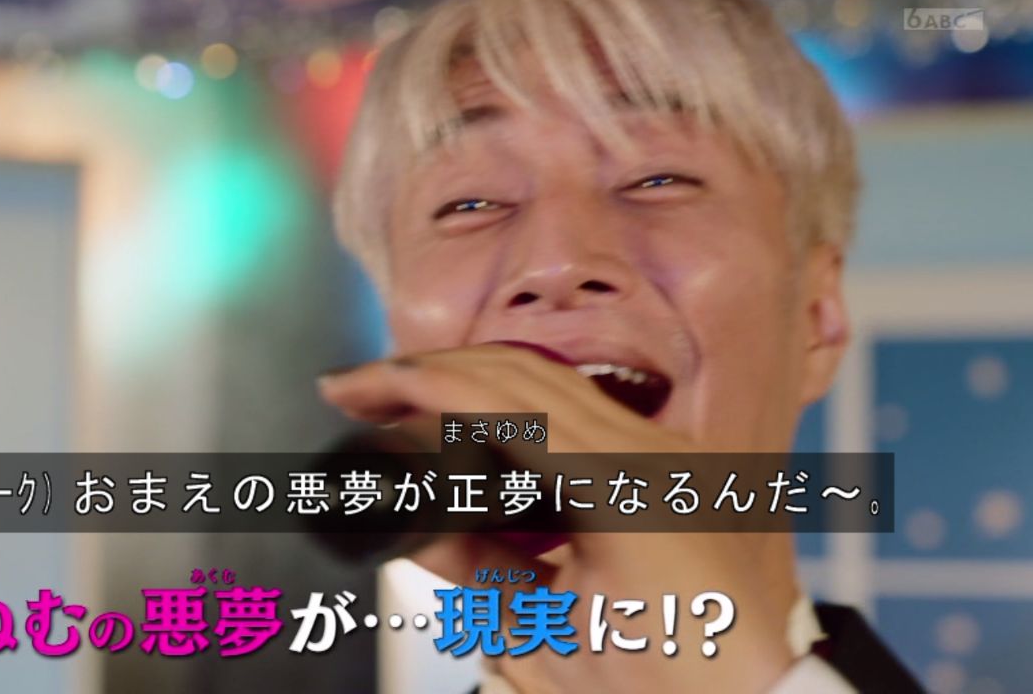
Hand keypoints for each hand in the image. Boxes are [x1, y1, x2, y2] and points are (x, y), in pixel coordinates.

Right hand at [318, 343, 797, 693]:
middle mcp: (656, 452)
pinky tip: (477, 430)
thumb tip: (410, 513)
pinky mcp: (671, 463)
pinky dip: (516, 409)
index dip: (416, 383)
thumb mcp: (543, 641)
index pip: (499, 402)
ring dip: (471, 383)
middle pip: (521, 371)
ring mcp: (670, 451)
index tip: (357, 385)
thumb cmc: (675, 691)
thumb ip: (469, 567)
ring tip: (405, 402)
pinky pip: (581, 411)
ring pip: (551, 381)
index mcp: (626, 488)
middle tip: (363, 386)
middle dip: (432, 370)